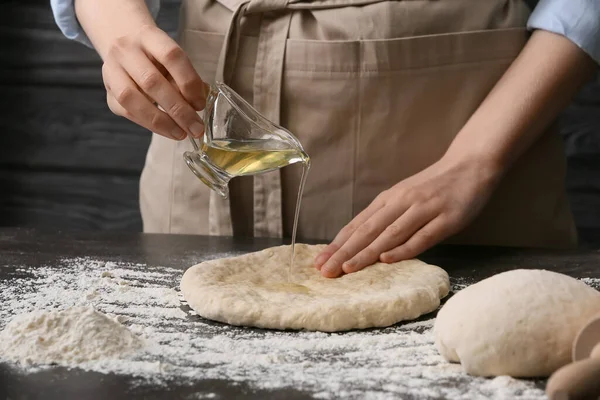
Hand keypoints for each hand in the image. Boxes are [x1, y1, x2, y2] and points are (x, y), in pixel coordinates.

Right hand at [102, 24, 206, 139]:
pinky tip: (167, 131)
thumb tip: (198, 105)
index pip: (171, 56)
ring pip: (132, 98)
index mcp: (149, 36)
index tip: (201, 104)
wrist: (125, 49)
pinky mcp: (108, 93)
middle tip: (196, 128)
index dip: (189, 82)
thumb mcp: (173, 60)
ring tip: (181, 134)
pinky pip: (127, 111)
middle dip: (178, 109)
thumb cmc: (156, 57)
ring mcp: (112, 71)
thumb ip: (186, 79)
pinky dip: (149, 124)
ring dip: (160, 121)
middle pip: (151, 81)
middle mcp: (126, 50)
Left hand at [314, 155, 501, 277]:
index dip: (338, 244)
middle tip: (325, 270)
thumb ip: (386, 217)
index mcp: (388, 199)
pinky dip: (403, 249)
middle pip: (367, 231)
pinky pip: (422, 236)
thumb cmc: (434, 185)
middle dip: (344, 252)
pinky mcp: (446, 219)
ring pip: (389, 234)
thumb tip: (361, 242)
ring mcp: (423, 210)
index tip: (320, 261)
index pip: (358, 225)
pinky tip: (386, 259)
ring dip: (366, 253)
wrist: (470, 165)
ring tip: (347, 269)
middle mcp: (401, 203)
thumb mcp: (404, 196)